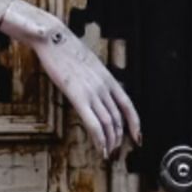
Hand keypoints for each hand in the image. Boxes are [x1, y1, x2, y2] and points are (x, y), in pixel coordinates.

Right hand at [13, 11, 141, 158]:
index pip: (128, 105)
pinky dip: (99, 139)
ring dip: (109, 142)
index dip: (135, 124)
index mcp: (108, 78)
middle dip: (118, 137)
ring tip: (107, 153)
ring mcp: (92, 91)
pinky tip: (99, 149)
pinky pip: (93, 123)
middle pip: (118, 118)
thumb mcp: (88, 64)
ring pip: (108, 124)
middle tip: (114, 150)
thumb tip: (97, 91)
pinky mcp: (77, 96)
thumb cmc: (66, 50)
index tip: (138, 137)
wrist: (53, 37)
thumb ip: (95, 79)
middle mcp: (104, 86)